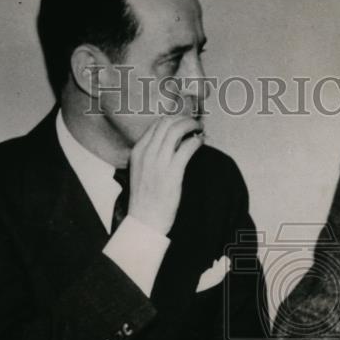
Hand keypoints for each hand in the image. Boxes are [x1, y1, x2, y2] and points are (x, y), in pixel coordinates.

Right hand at [128, 115, 203, 233]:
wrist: (145, 220)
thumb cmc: (146, 199)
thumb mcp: (141, 172)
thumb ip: (151, 156)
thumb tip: (171, 144)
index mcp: (138, 151)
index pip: (156, 125)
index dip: (174, 119)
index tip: (184, 121)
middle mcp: (147, 153)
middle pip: (167, 123)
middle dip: (184, 119)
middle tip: (195, 123)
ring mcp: (158, 161)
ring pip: (177, 130)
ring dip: (192, 126)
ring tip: (200, 129)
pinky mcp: (172, 172)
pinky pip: (187, 147)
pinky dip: (196, 141)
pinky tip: (201, 142)